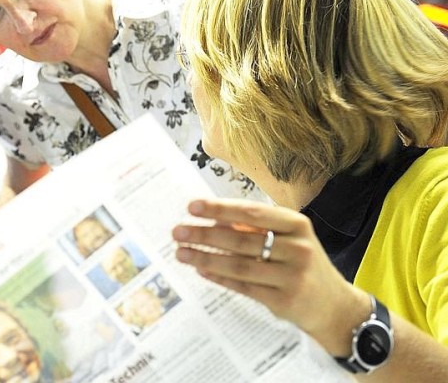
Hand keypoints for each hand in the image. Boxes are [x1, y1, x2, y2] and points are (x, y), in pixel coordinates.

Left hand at [172, 198, 367, 354]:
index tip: (192, 206)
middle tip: (177, 231)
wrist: (336, 307)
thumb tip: (212, 219)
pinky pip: (244, 287)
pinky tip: (200, 269)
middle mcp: (298, 248)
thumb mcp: (290, 239)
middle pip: (242, 240)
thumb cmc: (302, 264)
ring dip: (205, 257)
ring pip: (239, 265)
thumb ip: (256, 229)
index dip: (221, 209)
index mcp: (297, 225)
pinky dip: (219, 277)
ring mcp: (293, 276)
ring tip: (181, 252)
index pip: (253, 212)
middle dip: (204, 234)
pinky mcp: (285, 301)